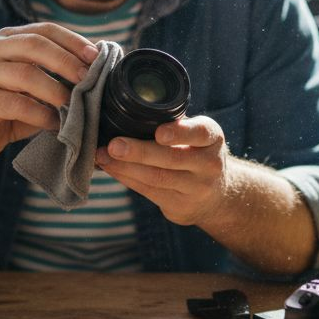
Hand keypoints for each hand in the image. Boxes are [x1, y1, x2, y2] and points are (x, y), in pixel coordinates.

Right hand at [0, 23, 97, 161]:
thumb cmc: (8, 110)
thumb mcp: (34, 86)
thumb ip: (56, 73)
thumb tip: (98, 66)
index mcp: (6, 39)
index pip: (44, 30)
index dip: (73, 41)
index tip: (96, 56)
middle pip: (35, 45)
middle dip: (66, 61)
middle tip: (88, 79)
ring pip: (26, 74)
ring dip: (56, 90)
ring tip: (74, 105)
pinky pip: (17, 104)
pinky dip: (42, 114)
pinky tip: (55, 124)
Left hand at [94, 116, 229, 226]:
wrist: (216, 195)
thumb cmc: (196, 153)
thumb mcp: (196, 134)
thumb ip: (173, 124)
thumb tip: (126, 111)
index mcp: (212, 138)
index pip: (199, 133)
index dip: (179, 133)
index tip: (159, 133)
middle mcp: (209, 164)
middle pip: (172, 158)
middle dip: (139, 152)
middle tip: (114, 145)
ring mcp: (196, 188)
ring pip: (157, 177)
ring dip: (125, 166)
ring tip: (102, 156)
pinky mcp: (180, 206)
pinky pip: (148, 191)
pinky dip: (126, 178)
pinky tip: (111, 168)